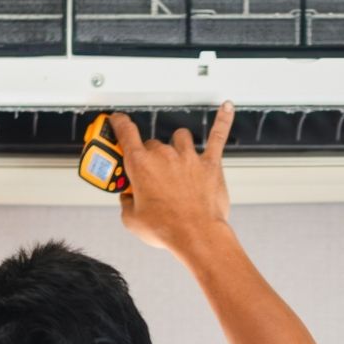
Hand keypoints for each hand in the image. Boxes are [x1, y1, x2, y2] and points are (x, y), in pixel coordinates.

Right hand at [109, 102, 234, 254]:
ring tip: (177, 158)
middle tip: (153, 175)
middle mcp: (164, 155)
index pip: (126, 132)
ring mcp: (188, 157)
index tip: (118, 121)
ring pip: (180, 137)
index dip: (119, 123)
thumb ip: (126, 204)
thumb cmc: (167, 229)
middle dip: (152, 157)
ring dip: (177, 145)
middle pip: (154, 144)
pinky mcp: (210, 164)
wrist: (196, 236)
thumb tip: (128, 200)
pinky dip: (222, 121)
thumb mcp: (132, 220)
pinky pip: (217, 136)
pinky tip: (226, 108)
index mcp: (140, 165)